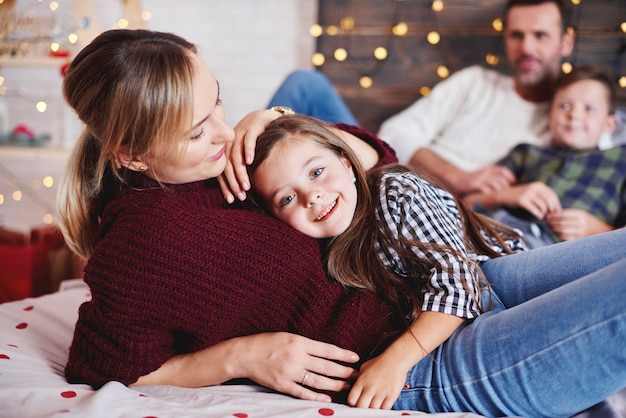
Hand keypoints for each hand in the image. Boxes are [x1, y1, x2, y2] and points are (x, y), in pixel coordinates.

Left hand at [219, 109, 280, 202]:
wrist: (263, 118)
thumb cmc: (253, 140)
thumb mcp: (243, 154)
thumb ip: (239, 169)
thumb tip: (239, 192)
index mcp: (225, 150)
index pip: (221, 171)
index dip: (225, 186)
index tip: (231, 200)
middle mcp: (229, 142)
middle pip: (227, 165)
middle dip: (234, 183)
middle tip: (241, 196)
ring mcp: (239, 134)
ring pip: (236, 156)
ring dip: (241, 173)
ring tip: (247, 186)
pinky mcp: (251, 128)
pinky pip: (248, 140)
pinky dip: (248, 151)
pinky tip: (250, 162)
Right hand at [237, 333, 358, 401]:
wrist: (244, 354)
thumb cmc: (266, 343)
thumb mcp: (288, 336)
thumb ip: (305, 344)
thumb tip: (325, 352)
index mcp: (299, 342)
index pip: (327, 349)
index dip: (343, 355)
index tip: (355, 358)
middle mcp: (296, 357)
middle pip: (326, 367)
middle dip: (344, 372)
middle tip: (356, 376)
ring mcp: (289, 372)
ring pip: (318, 381)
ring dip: (335, 385)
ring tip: (346, 387)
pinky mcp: (282, 384)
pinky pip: (302, 392)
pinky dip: (316, 397)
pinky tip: (327, 399)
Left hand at [347, 350, 407, 408]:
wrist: (395, 359)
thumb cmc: (380, 362)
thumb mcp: (364, 368)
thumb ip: (358, 380)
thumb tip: (353, 389)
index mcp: (361, 382)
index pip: (351, 400)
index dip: (353, 403)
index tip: (356, 403)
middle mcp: (370, 388)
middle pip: (361, 407)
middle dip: (362, 408)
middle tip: (365, 406)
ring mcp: (381, 393)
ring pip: (373, 410)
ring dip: (373, 409)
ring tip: (373, 406)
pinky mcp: (391, 396)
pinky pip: (385, 409)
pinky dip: (383, 409)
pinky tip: (382, 405)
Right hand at [456, 165, 515, 194]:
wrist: (456, 178)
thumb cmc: (470, 180)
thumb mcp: (482, 175)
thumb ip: (492, 177)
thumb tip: (505, 184)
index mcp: (488, 169)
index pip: (502, 170)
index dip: (509, 176)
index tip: (513, 182)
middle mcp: (485, 172)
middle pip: (500, 178)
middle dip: (506, 185)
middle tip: (508, 193)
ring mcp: (480, 178)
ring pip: (495, 183)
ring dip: (499, 190)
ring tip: (501, 196)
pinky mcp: (474, 184)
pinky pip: (485, 189)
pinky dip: (490, 194)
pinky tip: (491, 198)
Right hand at [482, 182, 559, 218]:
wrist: (504, 195)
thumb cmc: (520, 196)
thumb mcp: (532, 192)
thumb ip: (543, 196)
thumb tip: (555, 207)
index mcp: (539, 185)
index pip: (553, 195)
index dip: (556, 205)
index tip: (557, 212)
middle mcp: (534, 188)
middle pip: (549, 201)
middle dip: (552, 210)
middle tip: (551, 216)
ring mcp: (528, 194)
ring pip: (543, 206)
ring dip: (545, 213)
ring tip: (544, 216)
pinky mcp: (522, 200)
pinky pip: (534, 209)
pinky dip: (538, 214)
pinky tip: (539, 216)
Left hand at [546, 209, 612, 240]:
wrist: (603, 231)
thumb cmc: (588, 222)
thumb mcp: (582, 214)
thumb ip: (568, 214)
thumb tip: (551, 214)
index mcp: (581, 214)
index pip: (563, 214)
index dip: (553, 215)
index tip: (547, 216)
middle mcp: (581, 223)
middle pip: (561, 222)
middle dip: (551, 222)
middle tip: (545, 222)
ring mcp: (581, 232)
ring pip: (562, 230)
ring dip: (554, 229)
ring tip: (549, 227)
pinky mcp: (580, 239)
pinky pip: (566, 238)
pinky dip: (559, 235)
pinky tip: (556, 233)